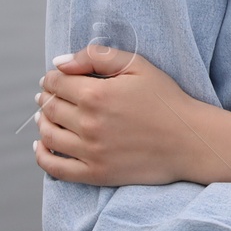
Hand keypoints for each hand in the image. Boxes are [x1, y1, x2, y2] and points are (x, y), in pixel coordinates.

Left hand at [34, 44, 230, 190]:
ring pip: (48, 135)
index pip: (56, 83)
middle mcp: (88, 123)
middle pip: (50, 108)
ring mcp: (89, 151)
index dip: (52, 78)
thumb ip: (98, 57)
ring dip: (42, 122)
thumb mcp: (139, 66)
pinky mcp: (94, 173)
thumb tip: (59, 63)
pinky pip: (54, 167)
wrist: (189, 140)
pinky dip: (42, 155)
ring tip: (46, 116)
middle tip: (49, 96)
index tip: (55, 78)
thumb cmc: (167, 100)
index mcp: (97, 94)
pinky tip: (41, 146)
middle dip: (46, 98)